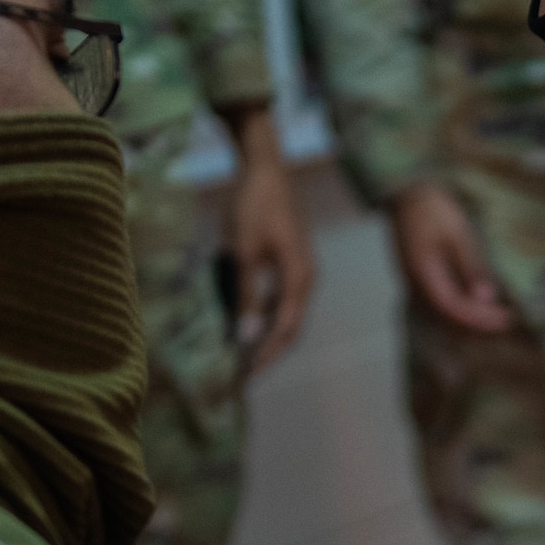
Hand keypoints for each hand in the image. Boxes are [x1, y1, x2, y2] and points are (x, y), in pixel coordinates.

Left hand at [220, 104, 314, 372]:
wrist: (265, 168)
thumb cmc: (253, 206)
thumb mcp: (243, 250)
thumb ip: (246, 294)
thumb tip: (245, 335)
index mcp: (299, 278)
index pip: (285, 330)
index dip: (265, 356)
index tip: (243, 375)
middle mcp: (306, 279)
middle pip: (290, 328)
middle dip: (267, 352)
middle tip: (241, 373)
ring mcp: (300, 271)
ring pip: (285, 314)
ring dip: (264, 335)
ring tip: (238, 354)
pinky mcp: (290, 263)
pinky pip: (279, 298)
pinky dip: (263, 314)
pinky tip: (242, 322)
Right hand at [387, 181, 510, 331]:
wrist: (407, 195)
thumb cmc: (434, 209)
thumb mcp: (459, 233)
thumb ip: (471, 266)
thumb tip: (487, 298)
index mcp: (424, 274)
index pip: (454, 307)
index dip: (480, 318)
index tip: (507, 319)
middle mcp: (415, 285)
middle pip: (447, 317)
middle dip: (478, 324)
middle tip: (508, 321)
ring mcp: (414, 284)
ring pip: (441, 315)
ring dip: (468, 321)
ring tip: (496, 319)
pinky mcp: (418, 280)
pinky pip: (438, 305)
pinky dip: (458, 311)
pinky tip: (475, 307)